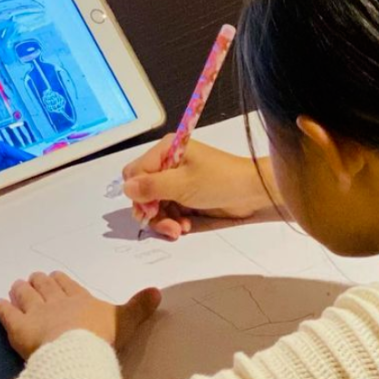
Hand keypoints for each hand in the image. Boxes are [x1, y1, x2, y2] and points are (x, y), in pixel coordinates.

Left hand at [0, 271, 160, 358]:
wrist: (77, 351)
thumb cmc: (102, 337)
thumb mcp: (126, 321)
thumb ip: (139, 306)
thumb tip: (158, 291)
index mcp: (81, 299)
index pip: (68, 285)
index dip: (60, 281)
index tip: (54, 276)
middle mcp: (56, 302)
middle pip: (45, 287)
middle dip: (39, 282)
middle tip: (33, 278)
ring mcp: (36, 314)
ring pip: (26, 296)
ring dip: (21, 290)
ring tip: (16, 285)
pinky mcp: (19, 329)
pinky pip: (8, 314)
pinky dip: (3, 308)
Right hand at [121, 137, 275, 239]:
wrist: (252, 193)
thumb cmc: (220, 181)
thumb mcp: (182, 184)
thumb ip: (151, 187)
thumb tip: (126, 188)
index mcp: (166, 149)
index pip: (135, 172)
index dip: (139, 193)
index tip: (150, 209)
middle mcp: (168, 163)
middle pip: (142, 191)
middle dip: (152, 211)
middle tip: (166, 225)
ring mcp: (177, 181)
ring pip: (154, 205)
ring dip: (164, 220)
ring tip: (179, 229)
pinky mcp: (185, 196)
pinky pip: (168, 211)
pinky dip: (174, 221)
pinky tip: (185, 226)